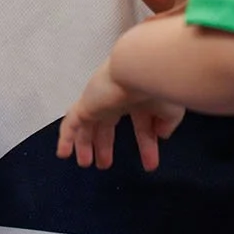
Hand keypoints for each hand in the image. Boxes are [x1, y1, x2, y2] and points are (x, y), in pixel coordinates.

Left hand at [56, 56, 186, 171]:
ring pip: (87, 125)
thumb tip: (161, 135)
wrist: (139, 69)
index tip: (150, 165)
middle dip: (104, 145)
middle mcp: (117, 99)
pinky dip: (66, 138)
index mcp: (139, 99)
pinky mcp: (85, 105)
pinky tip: (62, 153)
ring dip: (85, 144)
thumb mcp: (170, 110)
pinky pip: (70, 123)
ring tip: (85, 163)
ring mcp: (99, 102)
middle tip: (103, 164)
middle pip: (106, 126)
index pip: (140, 126)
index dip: (145, 146)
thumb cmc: (156, 87)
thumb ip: (166, 123)